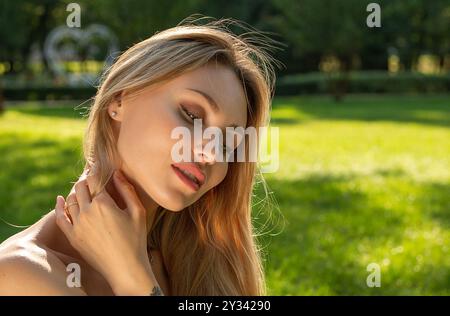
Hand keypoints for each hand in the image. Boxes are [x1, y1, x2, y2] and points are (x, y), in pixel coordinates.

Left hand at [54, 168, 159, 294]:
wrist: (125, 267)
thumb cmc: (136, 239)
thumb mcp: (137, 212)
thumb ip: (126, 190)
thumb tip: (117, 173)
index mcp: (104, 203)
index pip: (95, 178)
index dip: (96, 169)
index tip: (97, 164)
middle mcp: (87, 211)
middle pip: (81, 187)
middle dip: (86, 179)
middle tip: (91, 175)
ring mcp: (77, 225)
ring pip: (70, 200)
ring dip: (76, 191)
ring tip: (82, 188)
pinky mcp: (73, 236)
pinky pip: (60, 217)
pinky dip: (59, 207)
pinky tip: (59, 200)